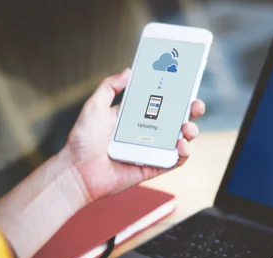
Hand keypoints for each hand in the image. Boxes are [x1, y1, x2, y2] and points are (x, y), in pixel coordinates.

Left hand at [62, 68, 205, 201]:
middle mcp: (147, 132)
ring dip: (191, 131)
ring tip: (186, 128)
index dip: (176, 93)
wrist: (77, 171)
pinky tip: (182, 145)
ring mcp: (152, 150)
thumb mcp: (94, 106)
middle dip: (191, 110)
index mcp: (136, 115)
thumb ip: (110, 87)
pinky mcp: (154, 167)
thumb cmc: (83, 141)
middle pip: (177, 118)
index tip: (186, 82)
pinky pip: (175, 160)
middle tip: (195, 105)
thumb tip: (129, 71)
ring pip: (181, 139)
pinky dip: (184, 153)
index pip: (162, 101)